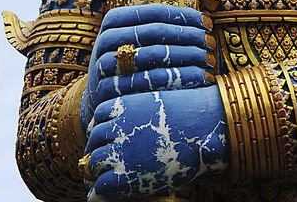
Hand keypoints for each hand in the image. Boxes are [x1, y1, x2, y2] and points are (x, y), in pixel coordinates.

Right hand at [80, 4, 215, 132]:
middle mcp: (106, 38)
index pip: (156, 11)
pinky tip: (198, 80)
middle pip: (156, 32)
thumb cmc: (130, 62)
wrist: (101, 96)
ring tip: (209, 61)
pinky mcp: (109, 90)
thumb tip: (206, 20)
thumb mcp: (137, 39)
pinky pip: (149, 81)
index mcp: (114, 19)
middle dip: (189, 36)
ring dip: (186, 56)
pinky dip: (177, 79)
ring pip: (154, 55)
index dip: (184, 16)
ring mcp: (104, 64)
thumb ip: (161, 27)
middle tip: (212, 43)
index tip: (208, 23)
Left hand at [83, 85, 228, 198]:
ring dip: (99, 172)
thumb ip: (139, 113)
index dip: (104, 132)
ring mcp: (117, 150)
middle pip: (94, 141)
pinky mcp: (124, 175)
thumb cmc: (189, 115)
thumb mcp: (157, 104)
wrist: (203, 128)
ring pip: (94, 163)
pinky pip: (100, 186)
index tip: (110, 141)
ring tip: (105, 180)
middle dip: (98, 152)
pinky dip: (99, 192)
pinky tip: (103, 194)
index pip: (98, 119)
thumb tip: (132, 131)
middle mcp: (114, 125)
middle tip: (106, 164)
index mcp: (121, 104)